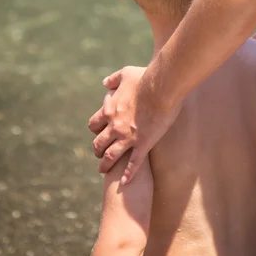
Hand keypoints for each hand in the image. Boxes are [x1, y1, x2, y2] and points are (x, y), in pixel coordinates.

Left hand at [88, 62, 181, 182]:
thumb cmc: (144, 78)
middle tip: (99, 155)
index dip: (95, 130)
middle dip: (98, 151)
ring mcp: (128, 137)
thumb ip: (113, 80)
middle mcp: (114, 126)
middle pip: (99, 144)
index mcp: (109, 110)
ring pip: (111, 156)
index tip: (98, 133)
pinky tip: (124, 182)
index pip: (94, 124)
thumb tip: (104, 83)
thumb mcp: (125, 74)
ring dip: (105, 164)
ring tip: (103, 171)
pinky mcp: (143, 144)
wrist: (161, 87)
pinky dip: (128, 174)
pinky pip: (133, 163)